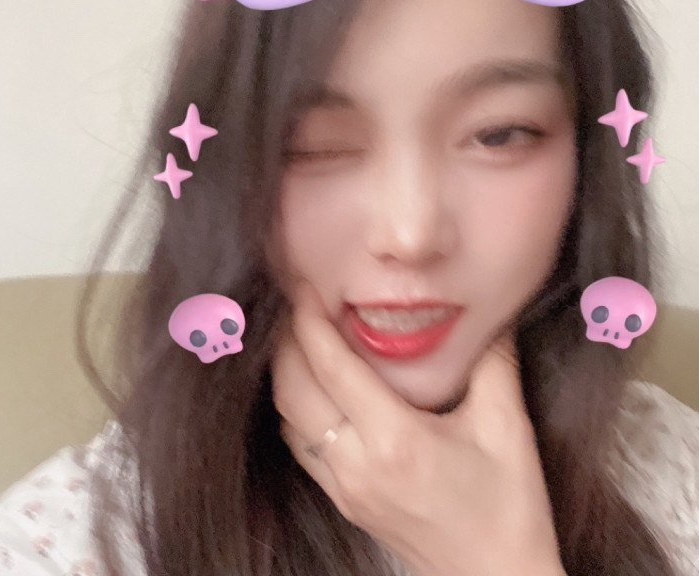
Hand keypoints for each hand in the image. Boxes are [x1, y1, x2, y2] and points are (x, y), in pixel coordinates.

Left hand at [271, 279, 564, 575]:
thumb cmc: (508, 508)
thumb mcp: (507, 427)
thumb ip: (493, 361)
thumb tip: (490, 311)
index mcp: (394, 440)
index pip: (332, 367)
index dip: (311, 321)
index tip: (306, 286)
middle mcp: (356, 463)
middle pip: (294, 389)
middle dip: (288, 339)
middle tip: (300, 303)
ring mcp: (343, 486)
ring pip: (289, 417)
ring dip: (287, 372)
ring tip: (301, 335)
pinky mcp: (343, 500)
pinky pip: (300, 445)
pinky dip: (296, 407)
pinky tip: (313, 386)